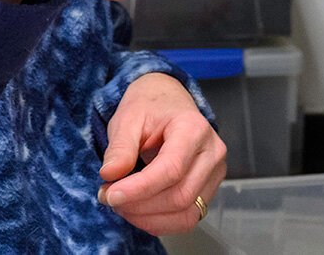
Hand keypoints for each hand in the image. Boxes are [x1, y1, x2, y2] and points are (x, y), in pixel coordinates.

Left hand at [97, 72, 224, 235]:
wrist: (167, 101)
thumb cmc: (149, 107)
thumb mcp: (128, 118)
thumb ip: (120, 147)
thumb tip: (110, 176)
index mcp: (193, 128)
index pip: (171, 169)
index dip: (139, 188)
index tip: (110, 195)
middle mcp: (212, 153)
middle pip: (180, 196)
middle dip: (139, 205)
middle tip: (108, 197)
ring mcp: (214, 174)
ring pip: (186, 214)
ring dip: (148, 218)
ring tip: (120, 204)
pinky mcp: (208, 190)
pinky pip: (187, 218)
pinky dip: (159, 222)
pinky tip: (137, 211)